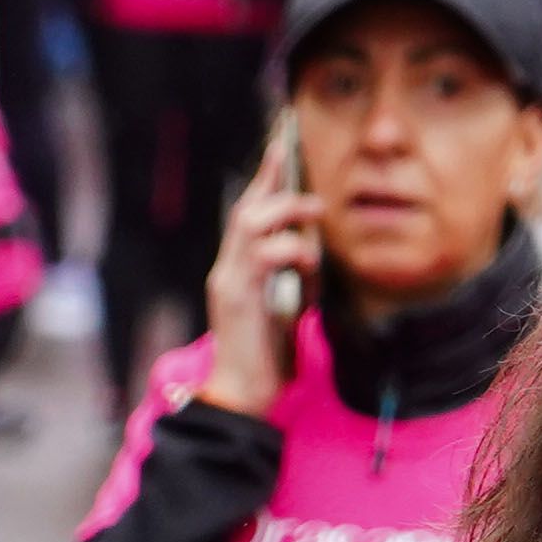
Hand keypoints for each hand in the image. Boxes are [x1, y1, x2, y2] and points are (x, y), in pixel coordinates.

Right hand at [198, 135, 322, 417]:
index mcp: (237, 272)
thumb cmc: (267, 358)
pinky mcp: (236, 296)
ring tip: (313, 211)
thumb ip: (293, 278)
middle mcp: (227, 270)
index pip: (248, 216)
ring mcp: (228, 281)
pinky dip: (290, 249)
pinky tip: (308, 261)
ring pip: (250, 223)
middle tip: (292, 150)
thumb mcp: (287, 308)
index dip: (265, 180)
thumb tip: (312, 250)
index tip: (281, 145)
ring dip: (285, 211)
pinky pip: (263, 256)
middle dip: (270, 178)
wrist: (243, 396)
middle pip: (245, 210)